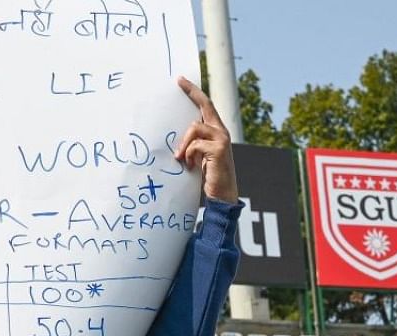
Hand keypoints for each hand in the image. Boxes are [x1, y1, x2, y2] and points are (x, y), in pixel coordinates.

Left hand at [174, 77, 236, 203]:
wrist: (221, 195)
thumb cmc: (207, 175)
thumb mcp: (196, 156)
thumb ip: (191, 143)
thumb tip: (174, 137)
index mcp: (216, 131)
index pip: (205, 106)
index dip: (194, 92)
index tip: (180, 80)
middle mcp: (221, 131)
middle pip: (205, 105)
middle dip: (192, 92)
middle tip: (178, 81)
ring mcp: (222, 139)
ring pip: (194, 127)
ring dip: (183, 144)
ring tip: (181, 159)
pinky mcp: (219, 149)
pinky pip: (194, 145)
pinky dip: (188, 156)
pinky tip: (191, 167)